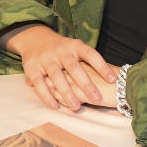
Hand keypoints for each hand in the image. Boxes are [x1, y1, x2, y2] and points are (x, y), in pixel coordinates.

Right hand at [0, 24, 116, 111]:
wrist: (34, 39)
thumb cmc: (62, 49)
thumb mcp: (75, 48)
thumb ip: (89, 61)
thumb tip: (113, 78)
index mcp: (74, 45)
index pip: (91, 54)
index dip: (102, 66)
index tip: (113, 80)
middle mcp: (60, 51)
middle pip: (74, 68)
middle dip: (86, 84)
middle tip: (97, 99)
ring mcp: (46, 59)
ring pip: (57, 77)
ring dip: (67, 93)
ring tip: (76, 107)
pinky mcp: (32, 68)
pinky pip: (40, 83)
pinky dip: (47, 96)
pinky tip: (55, 106)